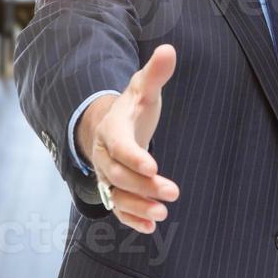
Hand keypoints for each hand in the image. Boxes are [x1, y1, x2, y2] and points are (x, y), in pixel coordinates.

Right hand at [77, 44, 179, 232]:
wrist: (111, 126)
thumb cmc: (133, 107)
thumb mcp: (143, 89)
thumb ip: (155, 73)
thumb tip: (169, 50)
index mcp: (112, 129)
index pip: (119, 145)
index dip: (133, 156)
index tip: (153, 166)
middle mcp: (104, 155)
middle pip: (117, 174)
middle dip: (143, 185)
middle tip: (172, 191)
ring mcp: (107, 175)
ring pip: (116, 195)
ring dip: (137, 206)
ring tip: (162, 214)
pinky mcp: (114, 190)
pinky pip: (118, 208)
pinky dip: (132, 218)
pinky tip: (151, 227)